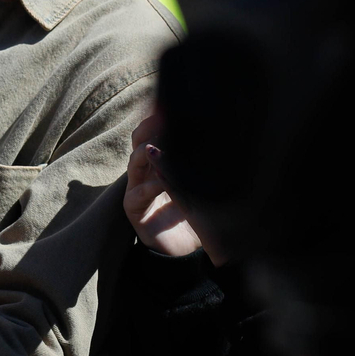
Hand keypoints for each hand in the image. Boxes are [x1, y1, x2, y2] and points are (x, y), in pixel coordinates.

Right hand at [123, 113, 205, 258]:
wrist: (186, 250)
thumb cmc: (196, 215)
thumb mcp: (201, 186)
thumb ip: (200, 166)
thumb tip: (220, 136)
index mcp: (159, 163)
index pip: (154, 133)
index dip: (159, 119)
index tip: (170, 105)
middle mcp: (145, 172)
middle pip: (139, 141)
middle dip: (149, 127)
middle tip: (163, 117)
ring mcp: (136, 188)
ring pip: (135, 162)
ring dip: (148, 153)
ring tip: (161, 147)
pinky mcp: (133, 208)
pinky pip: (138, 193)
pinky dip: (152, 185)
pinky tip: (165, 182)